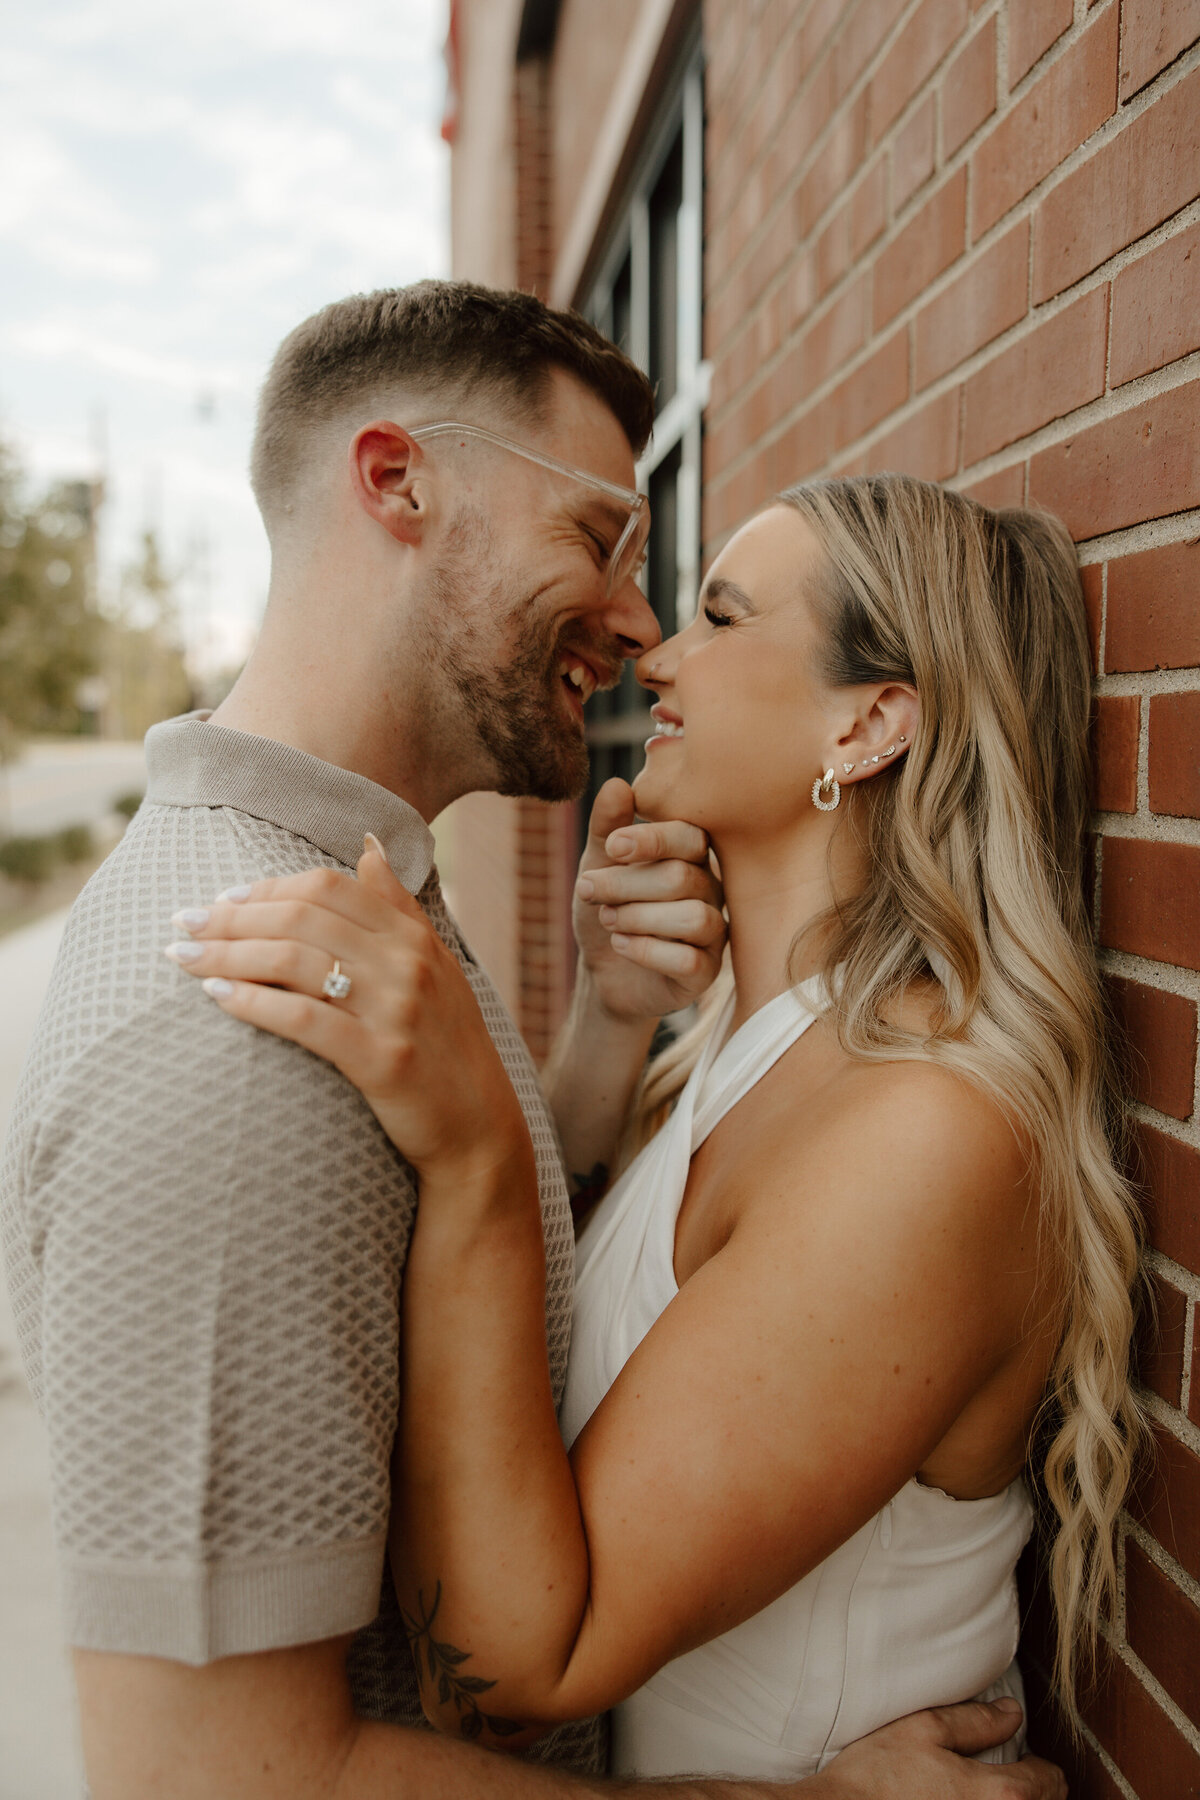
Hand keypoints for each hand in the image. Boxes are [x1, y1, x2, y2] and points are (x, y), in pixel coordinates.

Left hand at [163, 841, 528, 1179]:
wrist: (478, 1126)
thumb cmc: (444, 1044)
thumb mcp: (435, 965)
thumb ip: (396, 905)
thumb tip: (368, 845)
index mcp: (414, 937)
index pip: (327, 888)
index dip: (266, 887)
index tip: (221, 899)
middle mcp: (408, 964)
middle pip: (301, 918)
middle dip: (230, 917)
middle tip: (182, 923)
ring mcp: (396, 1010)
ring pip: (293, 961)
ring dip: (227, 955)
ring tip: (181, 958)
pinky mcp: (383, 1060)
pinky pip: (304, 1019)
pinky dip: (253, 1003)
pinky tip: (216, 998)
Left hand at [573, 778, 725, 1024]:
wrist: (604, 972)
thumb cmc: (608, 909)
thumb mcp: (598, 866)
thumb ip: (608, 829)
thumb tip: (616, 785)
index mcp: (691, 857)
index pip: (689, 837)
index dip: (651, 839)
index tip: (612, 846)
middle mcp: (710, 891)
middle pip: (682, 878)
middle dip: (626, 884)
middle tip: (588, 890)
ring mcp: (713, 933)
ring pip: (692, 918)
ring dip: (638, 918)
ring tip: (607, 919)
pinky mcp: (706, 972)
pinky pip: (688, 960)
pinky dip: (646, 951)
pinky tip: (620, 945)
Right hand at [812, 1700, 1066, 1799]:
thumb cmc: (878, 1777)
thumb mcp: (923, 1730)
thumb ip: (975, 1721)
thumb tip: (1012, 1714)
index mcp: (1000, 1795)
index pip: (1050, 1781)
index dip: (1038, 1763)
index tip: (1021, 1758)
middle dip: (1034, 1792)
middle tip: (1010, 1778)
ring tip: (988, 1796)